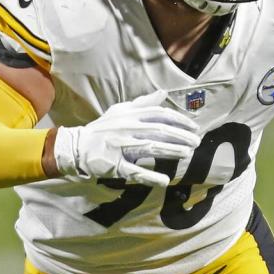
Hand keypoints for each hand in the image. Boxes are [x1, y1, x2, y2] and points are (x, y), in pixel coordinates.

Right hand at [53, 90, 200, 186]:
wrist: (77, 147)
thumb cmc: (103, 129)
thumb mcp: (121, 111)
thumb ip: (143, 103)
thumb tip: (163, 93)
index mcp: (129, 115)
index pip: (159, 115)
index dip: (179, 120)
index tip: (194, 127)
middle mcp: (126, 129)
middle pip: (159, 131)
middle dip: (180, 136)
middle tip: (196, 142)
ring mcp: (120, 147)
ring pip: (150, 148)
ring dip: (171, 151)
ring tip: (187, 153)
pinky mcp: (115, 165)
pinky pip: (135, 171)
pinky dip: (150, 176)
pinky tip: (165, 180)